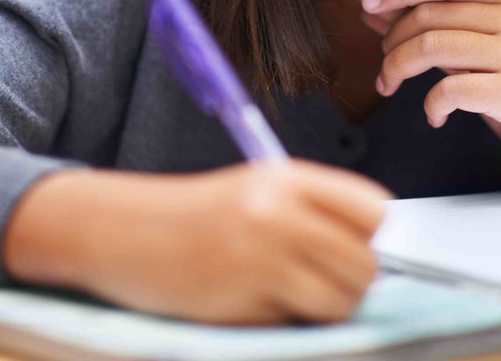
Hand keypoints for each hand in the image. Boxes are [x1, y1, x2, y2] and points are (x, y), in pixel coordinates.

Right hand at [5, 162, 389, 324]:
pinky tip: (255, 301)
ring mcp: (260, 261)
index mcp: (287, 178)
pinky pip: (295, 323)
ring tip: (296, 293)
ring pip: (340, 302)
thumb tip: (375, 248)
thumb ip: (315, 209)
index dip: (370, 234)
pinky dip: (284, 320)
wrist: (124, 232)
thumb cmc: (200, 212)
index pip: (373, 209)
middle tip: (327, 277)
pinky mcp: (242, 304)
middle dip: (354, 280)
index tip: (354, 241)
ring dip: (327, 307)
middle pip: (364, 264)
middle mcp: (278, 214)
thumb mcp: (260, 188)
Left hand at [361, 0, 500, 189]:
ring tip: (393, 86)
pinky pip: (450, 89)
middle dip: (392, 41)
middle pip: (430, 15)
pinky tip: (435, 116)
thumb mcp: (478, 53)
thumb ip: (436, 30)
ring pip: (433, 47)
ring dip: (398, 68)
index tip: (369, 4)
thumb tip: (376, 14)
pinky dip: (430, 105)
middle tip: (385, 68)